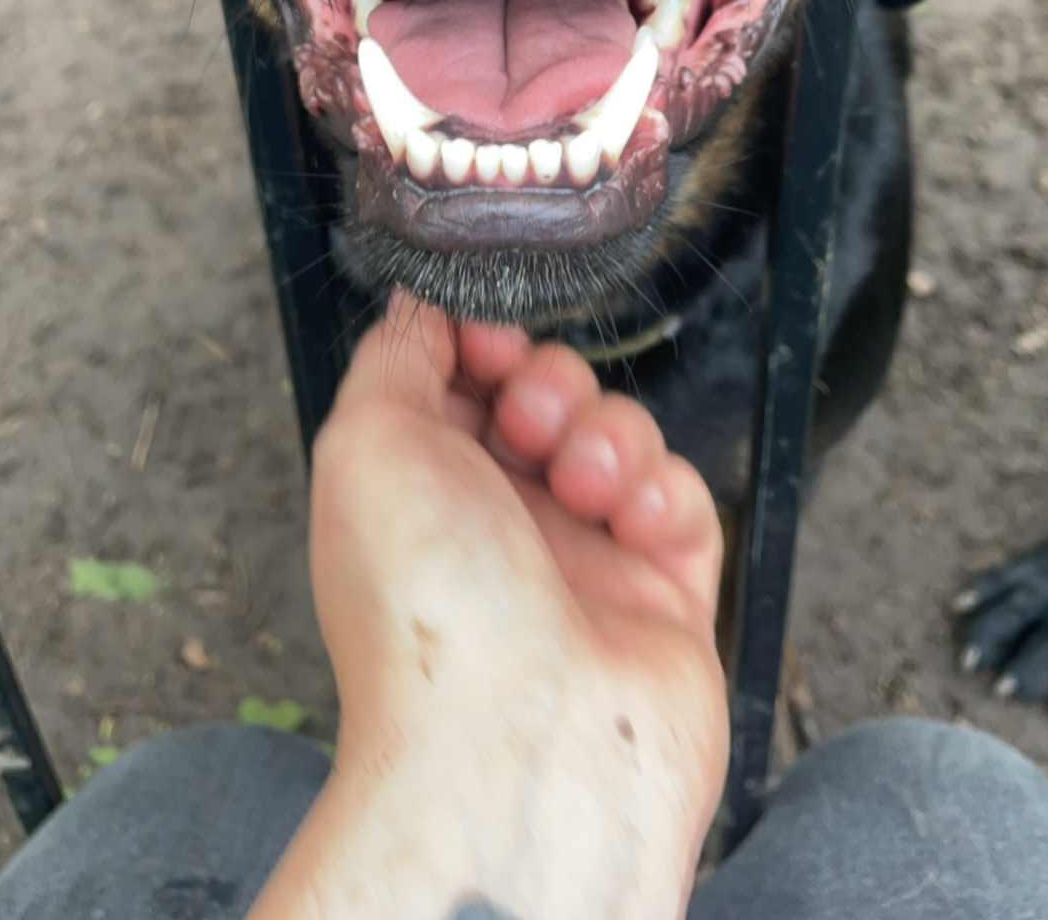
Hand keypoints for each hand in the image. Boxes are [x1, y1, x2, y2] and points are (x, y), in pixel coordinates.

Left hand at [251, 294, 727, 919]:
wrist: (522, 746)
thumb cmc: (428, 607)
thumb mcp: (365, 440)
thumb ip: (394, 354)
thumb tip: (420, 303)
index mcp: (417, 489)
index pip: (458, 377)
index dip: (481, 340)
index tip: (488, 339)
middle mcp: (495, 522)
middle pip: (543, 394)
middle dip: (548, 382)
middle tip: (531, 421)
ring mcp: (583, 557)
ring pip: (618, 433)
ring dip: (606, 433)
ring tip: (583, 487)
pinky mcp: (663, 591)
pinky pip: (682, 496)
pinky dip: (662, 493)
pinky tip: (631, 524)